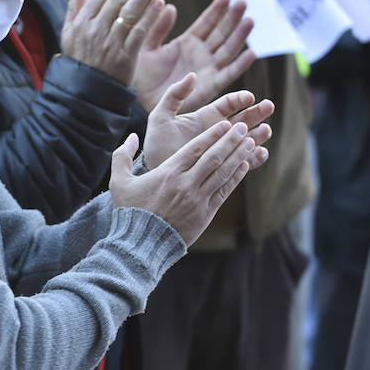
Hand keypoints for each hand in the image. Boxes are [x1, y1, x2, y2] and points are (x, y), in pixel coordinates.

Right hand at [59, 0, 174, 85]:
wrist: (84, 94)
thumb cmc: (79, 61)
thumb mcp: (69, 34)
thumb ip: (75, 7)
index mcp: (82, 22)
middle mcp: (95, 30)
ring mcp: (110, 43)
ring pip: (129, 12)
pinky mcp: (125, 57)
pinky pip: (139, 33)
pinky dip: (149, 18)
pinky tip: (160, 3)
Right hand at [109, 118, 262, 247]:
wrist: (141, 245)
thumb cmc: (130, 212)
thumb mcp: (118, 182)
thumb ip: (122, 156)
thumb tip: (130, 136)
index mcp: (167, 173)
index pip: (195, 148)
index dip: (212, 134)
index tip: (225, 124)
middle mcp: (185, 183)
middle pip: (213, 157)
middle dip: (230, 140)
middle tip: (243, 127)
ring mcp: (197, 199)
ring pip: (223, 172)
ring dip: (238, 156)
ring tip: (250, 142)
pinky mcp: (205, 214)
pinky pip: (224, 192)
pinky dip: (235, 178)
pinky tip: (244, 166)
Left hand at [132, 0, 254, 111]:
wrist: (137, 102)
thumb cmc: (139, 76)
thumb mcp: (146, 47)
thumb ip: (158, 28)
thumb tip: (169, 6)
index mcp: (186, 43)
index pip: (206, 23)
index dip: (217, 10)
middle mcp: (200, 55)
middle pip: (221, 33)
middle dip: (232, 18)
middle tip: (242, 2)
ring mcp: (207, 69)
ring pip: (228, 49)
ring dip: (240, 36)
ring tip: (249, 20)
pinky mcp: (210, 86)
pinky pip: (228, 74)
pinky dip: (240, 65)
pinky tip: (251, 53)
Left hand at [143, 75, 272, 170]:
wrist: (155, 172)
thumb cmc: (156, 144)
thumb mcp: (161, 117)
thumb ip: (174, 95)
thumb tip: (192, 75)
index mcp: (206, 117)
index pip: (228, 103)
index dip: (240, 99)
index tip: (249, 97)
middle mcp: (218, 132)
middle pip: (244, 119)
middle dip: (257, 112)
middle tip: (269, 107)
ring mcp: (223, 150)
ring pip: (248, 139)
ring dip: (259, 134)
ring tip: (266, 130)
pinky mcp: (225, 167)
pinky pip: (244, 161)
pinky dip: (254, 157)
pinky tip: (259, 152)